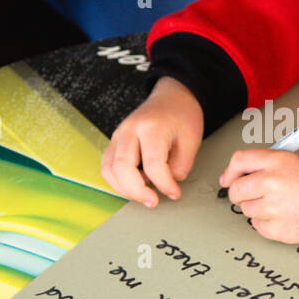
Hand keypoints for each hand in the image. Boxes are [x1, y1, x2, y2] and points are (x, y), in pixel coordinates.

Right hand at [101, 78, 202, 206]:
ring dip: (125, 189)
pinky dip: (118, 181)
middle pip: (123, 168)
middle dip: (138, 192)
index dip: (164, 185)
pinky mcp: (115, 141)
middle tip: (154, 201)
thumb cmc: (182, 115)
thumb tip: (167, 186)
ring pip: (109, 170)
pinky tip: (134, 186)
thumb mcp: (191, 140)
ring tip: (144, 195)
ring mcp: (119, 135)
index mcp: (152, 127)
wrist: (172, 97)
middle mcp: (130, 130)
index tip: (174, 193)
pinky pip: (107, 166)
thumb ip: (181, 166)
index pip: (153, 165)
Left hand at [219, 149, 298, 243]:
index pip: (238, 161)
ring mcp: (274, 208)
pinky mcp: (278, 229)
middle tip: (252, 196)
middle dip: (240, 194)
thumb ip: (266, 166)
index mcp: (276, 162)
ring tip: (279, 206)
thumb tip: (238, 176)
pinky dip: (266, 224)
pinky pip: (257, 227)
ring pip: (246, 210)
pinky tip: (284, 217)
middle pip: (236, 190)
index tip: (228, 179)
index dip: (230, 172)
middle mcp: (272, 182)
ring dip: (257, 209)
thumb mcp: (295, 161)